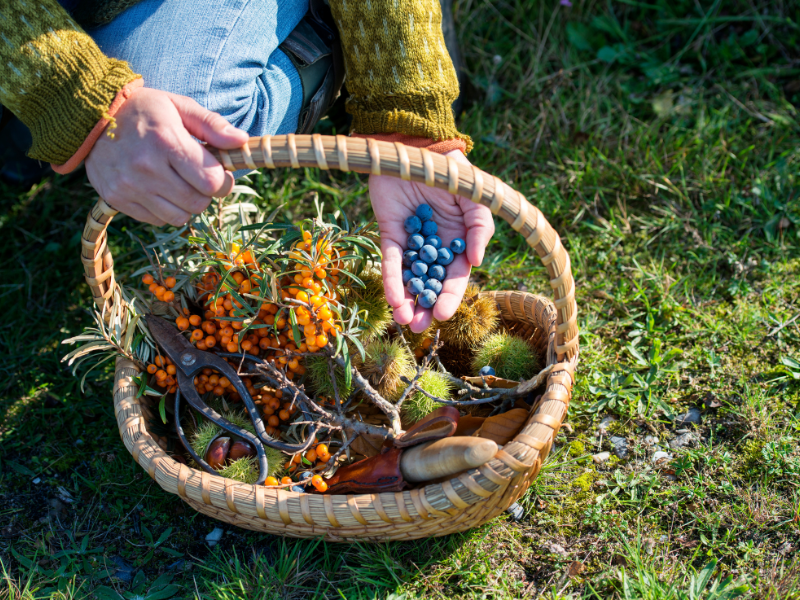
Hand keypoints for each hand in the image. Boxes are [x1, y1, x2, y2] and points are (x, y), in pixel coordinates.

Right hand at [85, 87, 248, 225]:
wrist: (89, 116)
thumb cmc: (143, 110)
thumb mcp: (179, 106)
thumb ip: (212, 125)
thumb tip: (242, 141)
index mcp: (166, 141)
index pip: (212, 181)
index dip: (223, 181)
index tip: (219, 173)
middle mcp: (147, 168)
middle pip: (198, 203)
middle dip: (205, 193)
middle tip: (197, 177)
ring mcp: (129, 187)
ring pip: (179, 217)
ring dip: (186, 204)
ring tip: (177, 183)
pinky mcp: (117, 200)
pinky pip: (157, 221)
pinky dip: (164, 210)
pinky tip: (158, 189)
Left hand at [369, 150, 494, 332]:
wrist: (416, 146)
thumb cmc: (450, 171)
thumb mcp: (475, 198)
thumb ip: (481, 227)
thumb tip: (476, 261)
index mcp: (458, 243)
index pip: (455, 277)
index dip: (449, 297)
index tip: (442, 315)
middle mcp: (435, 248)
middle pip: (430, 284)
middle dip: (425, 307)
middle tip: (419, 327)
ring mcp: (411, 242)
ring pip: (409, 279)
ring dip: (406, 301)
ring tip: (404, 320)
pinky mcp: (390, 234)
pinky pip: (391, 261)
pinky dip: (392, 280)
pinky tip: (392, 298)